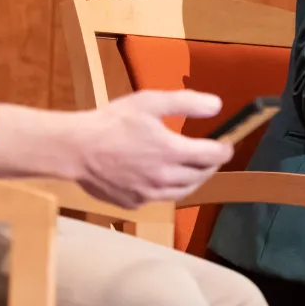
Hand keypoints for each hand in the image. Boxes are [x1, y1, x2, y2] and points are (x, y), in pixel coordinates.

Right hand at [74, 90, 235, 207]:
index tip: (228, 144)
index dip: (225, 149)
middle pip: (201, 175)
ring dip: (195, 179)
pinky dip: (169, 188)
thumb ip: (187, 102)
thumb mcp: (151, 102)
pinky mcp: (134, 203)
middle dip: (211, 164)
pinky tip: (164, 177)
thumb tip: (217, 105)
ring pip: (184, 191)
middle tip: (211, 155)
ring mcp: (149, 193)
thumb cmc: (112, 121)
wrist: (76, 149)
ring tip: (195, 168)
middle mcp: (165, 177)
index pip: (213, 155)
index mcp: (172, 151)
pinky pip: (161, 198)